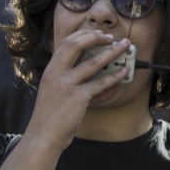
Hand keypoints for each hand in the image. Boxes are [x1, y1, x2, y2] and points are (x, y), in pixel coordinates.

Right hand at [25, 31, 132, 151]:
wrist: (44, 135)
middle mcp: (56, 73)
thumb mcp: (53, 90)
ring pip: (93, 62)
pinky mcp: (78, 97)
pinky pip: (101, 83)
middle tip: (112, 37)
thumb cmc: (51, 115)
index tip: (98, 34)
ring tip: (125, 47)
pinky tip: (125, 71)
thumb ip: (69, 79)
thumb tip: (94, 73)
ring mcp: (67, 84)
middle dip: (96, 37)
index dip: (84, 35)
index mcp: (50, 69)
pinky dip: (115, 76)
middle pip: (76, 45)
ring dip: (112, 52)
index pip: (66, 43)